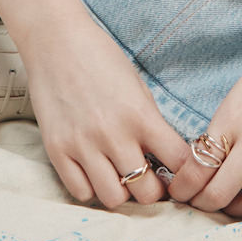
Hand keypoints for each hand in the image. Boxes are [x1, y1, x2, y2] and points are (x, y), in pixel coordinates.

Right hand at [21, 8, 190, 208]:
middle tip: (148, 178)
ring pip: (114, 200)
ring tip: (119, 175)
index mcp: (140, 115)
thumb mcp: (137, 86)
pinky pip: (80, 192)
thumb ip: (151, 123)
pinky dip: (91, 188)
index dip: (186, 173)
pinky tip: (94, 171)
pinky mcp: (57, 150)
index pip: (178, 162)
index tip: (180, 173)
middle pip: (146, 192)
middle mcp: (113, 134)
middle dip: (153, 190)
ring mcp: (83, 145)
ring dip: (121, 192)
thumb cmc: (100, 58)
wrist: (55, 40)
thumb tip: (166, 159)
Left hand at [167, 16, 241, 217]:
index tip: (180, 193)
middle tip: (201, 205)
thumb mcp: (241, 92)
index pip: (198, 167)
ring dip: (238, 210)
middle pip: (221, 193)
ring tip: (233, 203)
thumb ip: (225, 128)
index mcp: (233, 115)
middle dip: (205, 205)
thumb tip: (207, 167)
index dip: (184, 188)